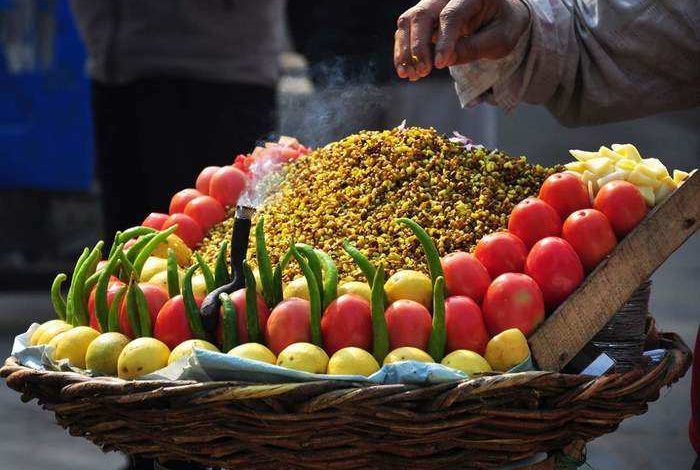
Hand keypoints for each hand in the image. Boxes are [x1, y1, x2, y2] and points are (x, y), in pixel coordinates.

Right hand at [394, 0, 529, 80]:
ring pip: (408, 21)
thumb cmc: (502, 26)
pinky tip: (407, 71)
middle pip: (423, 14)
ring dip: (406, 50)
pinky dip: (403, 52)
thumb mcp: (499, 41)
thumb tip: (443, 60)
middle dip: (419, 46)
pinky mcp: (423, 17)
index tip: (439, 65)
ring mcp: (432, 3)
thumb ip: (473, 48)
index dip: (443, 40)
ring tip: (410, 75)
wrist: (499, 16)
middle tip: (423, 72)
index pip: (452, 15)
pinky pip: (406, 30)